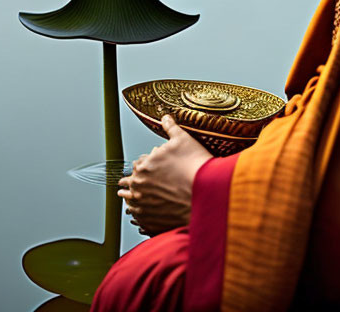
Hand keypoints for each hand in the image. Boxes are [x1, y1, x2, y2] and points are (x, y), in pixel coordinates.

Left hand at [117, 114, 212, 236]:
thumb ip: (170, 128)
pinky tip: (145, 214)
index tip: (147, 167)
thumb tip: (165, 117)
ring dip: (133, 200)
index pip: (137, 165)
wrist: (209, 192)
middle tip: (136, 184)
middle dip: (135, 182)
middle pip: (130, 184)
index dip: (143, 164)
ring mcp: (144, 207)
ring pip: (131, 203)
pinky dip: (141, 216)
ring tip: (134, 200)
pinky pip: (139, 220)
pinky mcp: (151, 222)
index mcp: (143, 167)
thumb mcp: (183, 139)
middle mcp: (139, 188)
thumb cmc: (196, 165)